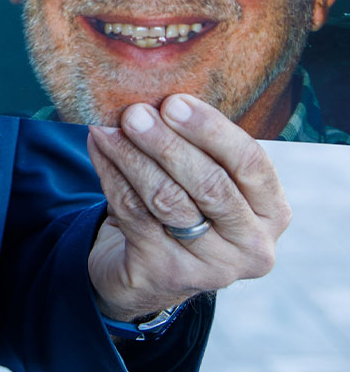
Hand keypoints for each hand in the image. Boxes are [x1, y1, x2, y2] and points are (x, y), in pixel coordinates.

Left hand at [86, 93, 290, 321]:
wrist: (147, 270)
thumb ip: (194, 143)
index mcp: (271, 211)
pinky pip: (134, 213)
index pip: (250, 163)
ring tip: (108, 127)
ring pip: (167, 199)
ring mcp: (213, 267)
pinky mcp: (167, 274)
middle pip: (209, 184)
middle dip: (166, 143)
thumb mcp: (201, 176)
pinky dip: (111, 175)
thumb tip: (153, 97)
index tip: (173, 102)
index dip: (211, 130)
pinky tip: (99, 149)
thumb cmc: (183, 205)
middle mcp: (252, 245)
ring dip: (132, 156)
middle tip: (133, 113)